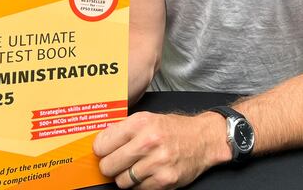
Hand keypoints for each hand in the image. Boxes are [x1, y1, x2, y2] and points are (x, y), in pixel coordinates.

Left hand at [93, 111, 228, 188]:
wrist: (203, 139)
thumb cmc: (173, 129)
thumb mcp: (148, 119)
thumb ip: (124, 130)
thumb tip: (98, 145)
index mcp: (140, 123)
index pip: (102, 144)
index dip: (101, 150)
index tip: (104, 151)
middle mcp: (148, 141)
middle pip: (108, 166)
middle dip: (110, 166)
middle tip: (118, 162)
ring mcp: (157, 163)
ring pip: (121, 182)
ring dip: (126, 177)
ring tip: (136, 167)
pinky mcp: (164, 180)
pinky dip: (140, 185)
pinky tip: (148, 173)